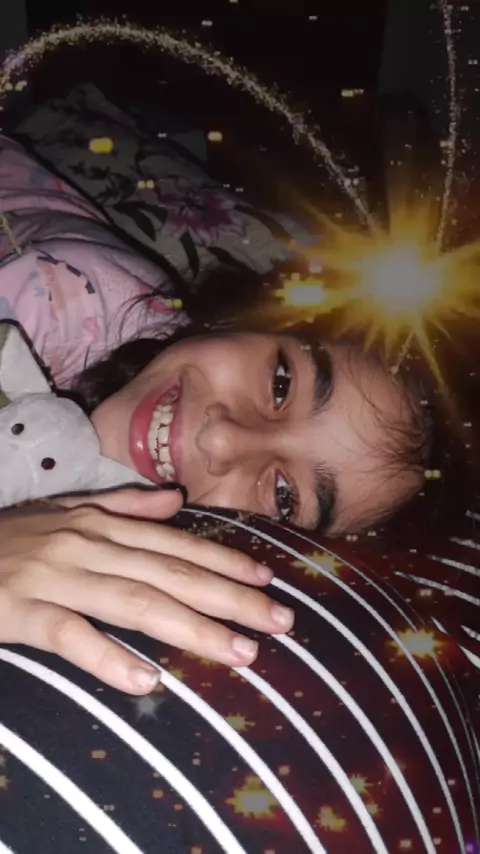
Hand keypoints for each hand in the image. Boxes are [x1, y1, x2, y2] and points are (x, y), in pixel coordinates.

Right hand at [0, 488, 293, 693]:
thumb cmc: (9, 535)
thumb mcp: (65, 510)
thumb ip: (124, 507)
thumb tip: (176, 500)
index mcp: (101, 525)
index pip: (176, 545)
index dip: (224, 563)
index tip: (268, 582)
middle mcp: (88, 546)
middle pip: (171, 575)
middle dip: (231, 599)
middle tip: (281, 622)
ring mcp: (56, 578)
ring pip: (136, 603)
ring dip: (193, 629)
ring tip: (241, 654)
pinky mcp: (22, 612)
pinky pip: (71, 637)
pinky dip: (110, 658)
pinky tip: (149, 680)